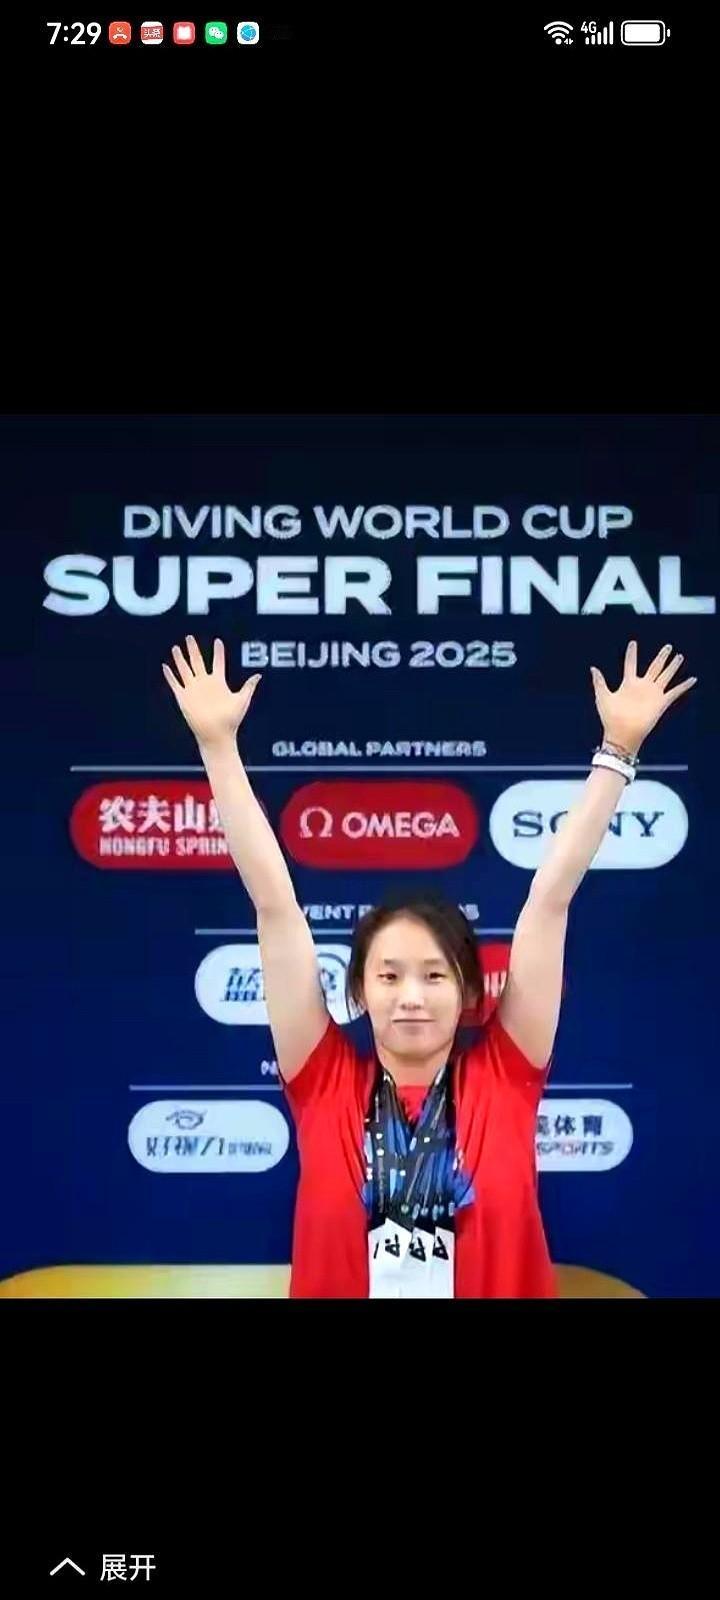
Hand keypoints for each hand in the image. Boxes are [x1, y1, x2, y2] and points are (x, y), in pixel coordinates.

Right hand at [162, 637, 260, 746]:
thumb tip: (259, 675)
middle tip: (189, 637)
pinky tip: (165, 667)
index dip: (218, 652)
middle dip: (193, 649)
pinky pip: (175, 684)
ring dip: (179, 659)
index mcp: (219, 682)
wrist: (217, 734)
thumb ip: (248, 686)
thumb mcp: (242, 700)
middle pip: (197, 661)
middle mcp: (205, 683)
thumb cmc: (231, 720)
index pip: (218, 662)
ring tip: (176, 647)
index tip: (218, 641)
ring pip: (184, 669)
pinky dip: (170, 676)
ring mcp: (193, 689)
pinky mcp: (184, 697)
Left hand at [590, 640, 696, 755]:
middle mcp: (642, 686)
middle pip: (654, 667)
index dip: (632, 653)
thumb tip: (593, 667)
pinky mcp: (661, 703)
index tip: (633, 643)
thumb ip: (599, 682)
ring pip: (666, 675)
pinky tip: (693, 679)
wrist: (621, 733)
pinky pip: (675, 692)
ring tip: (679, 656)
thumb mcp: (603, 696)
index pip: (631, 664)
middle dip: (662, 656)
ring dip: (673, 666)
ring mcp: (653, 694)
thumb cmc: (610, 717)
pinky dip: (684, 686)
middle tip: (668, 646)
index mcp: (628, 684)